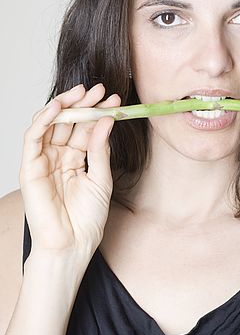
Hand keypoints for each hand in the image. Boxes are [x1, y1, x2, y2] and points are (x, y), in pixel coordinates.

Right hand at [19, 84, 120, 259]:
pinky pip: (33, 137)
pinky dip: (43, 120)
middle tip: (99, 89)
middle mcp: (59, 157)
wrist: (72, 245)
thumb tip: (106, 120)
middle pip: (69, 123)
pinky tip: (59, 107)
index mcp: (77, 159)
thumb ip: (100, 149)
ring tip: (83, 92)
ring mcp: (43, 161)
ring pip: (51, 124)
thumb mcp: (101, 179)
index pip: (85, 129)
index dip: (98, 112)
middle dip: (83, 104)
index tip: (114, 99)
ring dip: (65, 105)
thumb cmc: (87, 218)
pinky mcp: (29, 167)